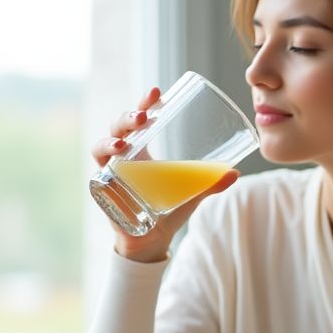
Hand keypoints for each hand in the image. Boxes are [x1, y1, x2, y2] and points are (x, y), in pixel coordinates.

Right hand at [92, 87, 239, 262]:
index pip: (139, 120)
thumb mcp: (191, 193)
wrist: (152, 240)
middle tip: (145, 117)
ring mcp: (110, 173)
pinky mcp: (104, 191)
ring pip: (101, 147)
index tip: (156, 92)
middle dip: (128, 118)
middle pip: (118, 128)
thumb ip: (211, 183)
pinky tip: (112, 164)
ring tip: (124, 142)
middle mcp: (123, 158)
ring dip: (110, 140)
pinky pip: (96, 175)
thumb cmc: (169, 211)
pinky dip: (102, 168)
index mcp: (142, 151)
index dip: (144, 103)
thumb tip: (236, 172)